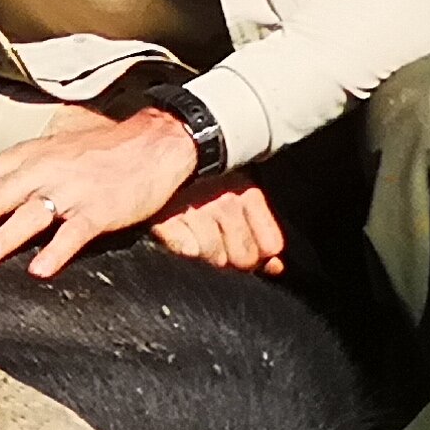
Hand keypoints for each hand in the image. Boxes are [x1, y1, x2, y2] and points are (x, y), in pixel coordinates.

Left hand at [0, 110, 202, 278]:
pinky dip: (56, 252)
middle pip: (0, 194)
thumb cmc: (102, 151)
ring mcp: (75, 189)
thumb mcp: (56, 150)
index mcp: (34, 154)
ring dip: (3, 235)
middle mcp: (49, 169)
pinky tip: (39, 270)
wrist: (155, 144)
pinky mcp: (101, 209)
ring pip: (32, 213)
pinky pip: (74, 233)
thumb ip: (24, 169)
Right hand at [149, 177, 288, 275]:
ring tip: (194, 234)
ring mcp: (197, 211)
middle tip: (215, 240)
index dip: (256, 253)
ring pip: (215, 258)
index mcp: (248, 193)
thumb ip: (261, 236)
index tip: (242, 245)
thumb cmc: (200, 185)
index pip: (269, 246)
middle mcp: (226, 201)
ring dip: (205, 253)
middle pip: (244, 258)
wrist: (154, 160)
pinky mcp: (167, 220)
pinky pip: (187, 251)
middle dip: (231, 257)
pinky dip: (183, 248)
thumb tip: (275, 268)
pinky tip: (180, 235)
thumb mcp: (239, 200)